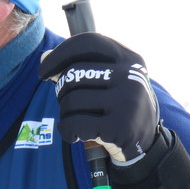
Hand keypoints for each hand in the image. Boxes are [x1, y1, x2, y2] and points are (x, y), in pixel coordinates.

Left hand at [38, 33, 159, 161]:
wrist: (146, 146)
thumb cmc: (115, 106)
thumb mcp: (106, 80)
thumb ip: (78, 66)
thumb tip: (44, 57)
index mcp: (129, 58)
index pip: (87, 43)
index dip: (59, 54)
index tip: (43, 70)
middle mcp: (132, 76)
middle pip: (73, 73)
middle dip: (61, 90)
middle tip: (67, 102)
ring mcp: (129, 102)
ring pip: (71, 100)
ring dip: (65, 113)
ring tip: (78, 120)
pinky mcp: (121, 128)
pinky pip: (74, 124)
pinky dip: (67, 131)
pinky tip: (75, 135)